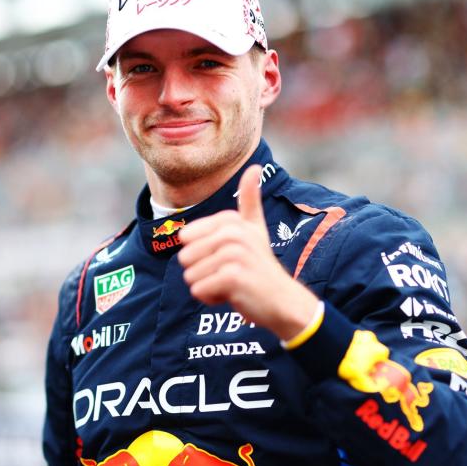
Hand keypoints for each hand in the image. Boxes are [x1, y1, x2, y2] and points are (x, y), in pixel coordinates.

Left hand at [178, 165, 318, 340]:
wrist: (282, 299)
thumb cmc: (261, 265)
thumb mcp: (255, 228)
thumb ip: (251, 199)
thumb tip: (255, 166)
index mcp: (230, 221)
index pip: (185, 239)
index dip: (200, 254)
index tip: (226, 258)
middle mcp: (231, 233)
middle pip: (184, 258)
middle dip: (201, 273)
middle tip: (229, 274)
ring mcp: (233, 254)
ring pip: (190, 276)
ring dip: (207, 287)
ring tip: (232, 284)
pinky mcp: (232, 277)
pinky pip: (199, 290)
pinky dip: (211, 298)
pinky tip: (233, 295)